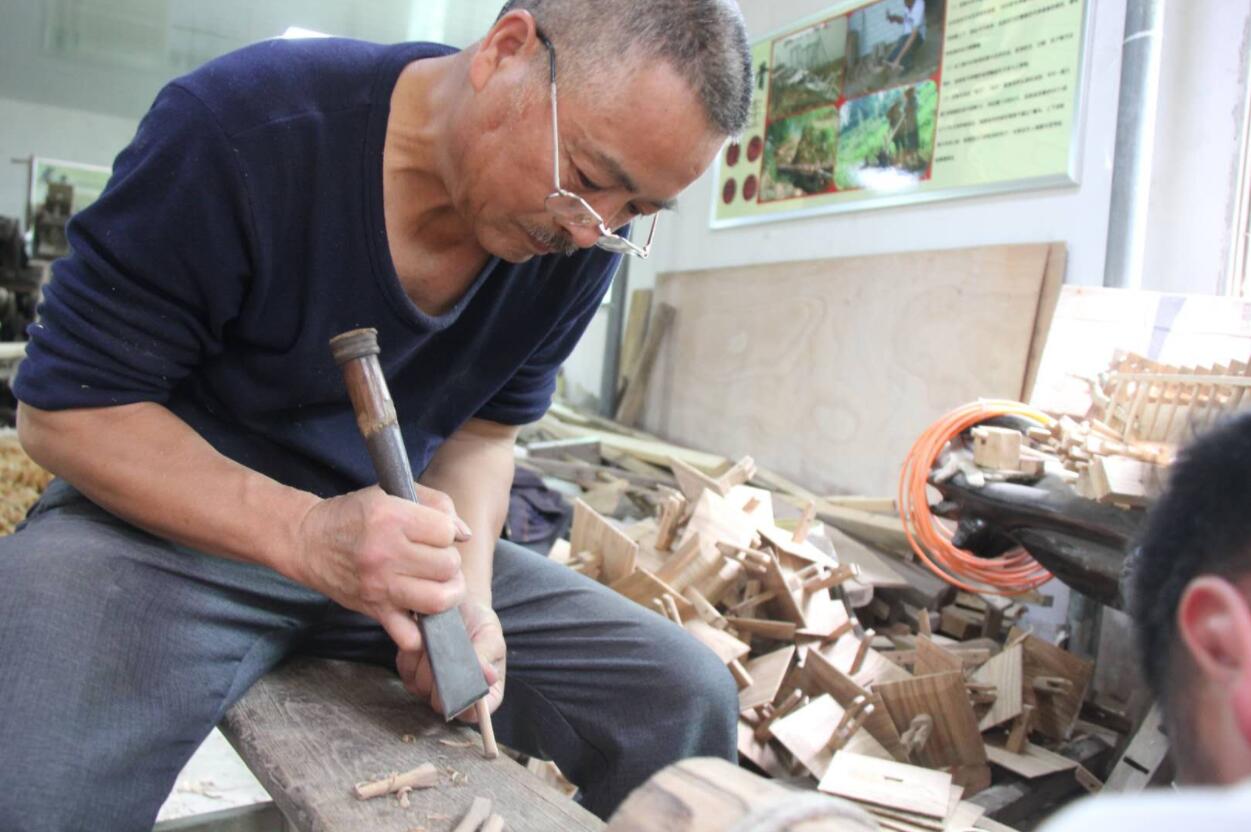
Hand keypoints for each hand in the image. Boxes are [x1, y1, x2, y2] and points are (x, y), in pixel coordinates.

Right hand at [292, 483, 470, 650]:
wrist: (308, 541)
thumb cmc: (353, 515)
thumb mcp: (391, 493)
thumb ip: (436, 504)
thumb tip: (464, 534)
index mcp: (391, 518)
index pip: (446, 532)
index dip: (447, 532)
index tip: (434, 534)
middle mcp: (385, 553)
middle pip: (448, 566)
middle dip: (449, 561)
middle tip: (436, 559)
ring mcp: (379, 586)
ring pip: (439, 600)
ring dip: (446, 593)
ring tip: (437, 583)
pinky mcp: (373, 610)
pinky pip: (409, 635)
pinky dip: (421, 629)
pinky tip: (419, 610)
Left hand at [396, 599, 505, 720]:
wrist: (456, 603)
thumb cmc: (480, 622)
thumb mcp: (490, 635)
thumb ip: (486, 656)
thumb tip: (489, 677)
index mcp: (483, 694)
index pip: (472, 714)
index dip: (463, 701)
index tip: (460, 676)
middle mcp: (455, 698)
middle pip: (440, 704)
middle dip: (442, 676)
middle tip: (448, 648)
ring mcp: (430, 689)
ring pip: (421, 687)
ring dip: (427, 660)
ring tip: (438, 637)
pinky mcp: (410, 675)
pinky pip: (407, 671)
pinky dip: (413, 654)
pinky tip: (425, 638)